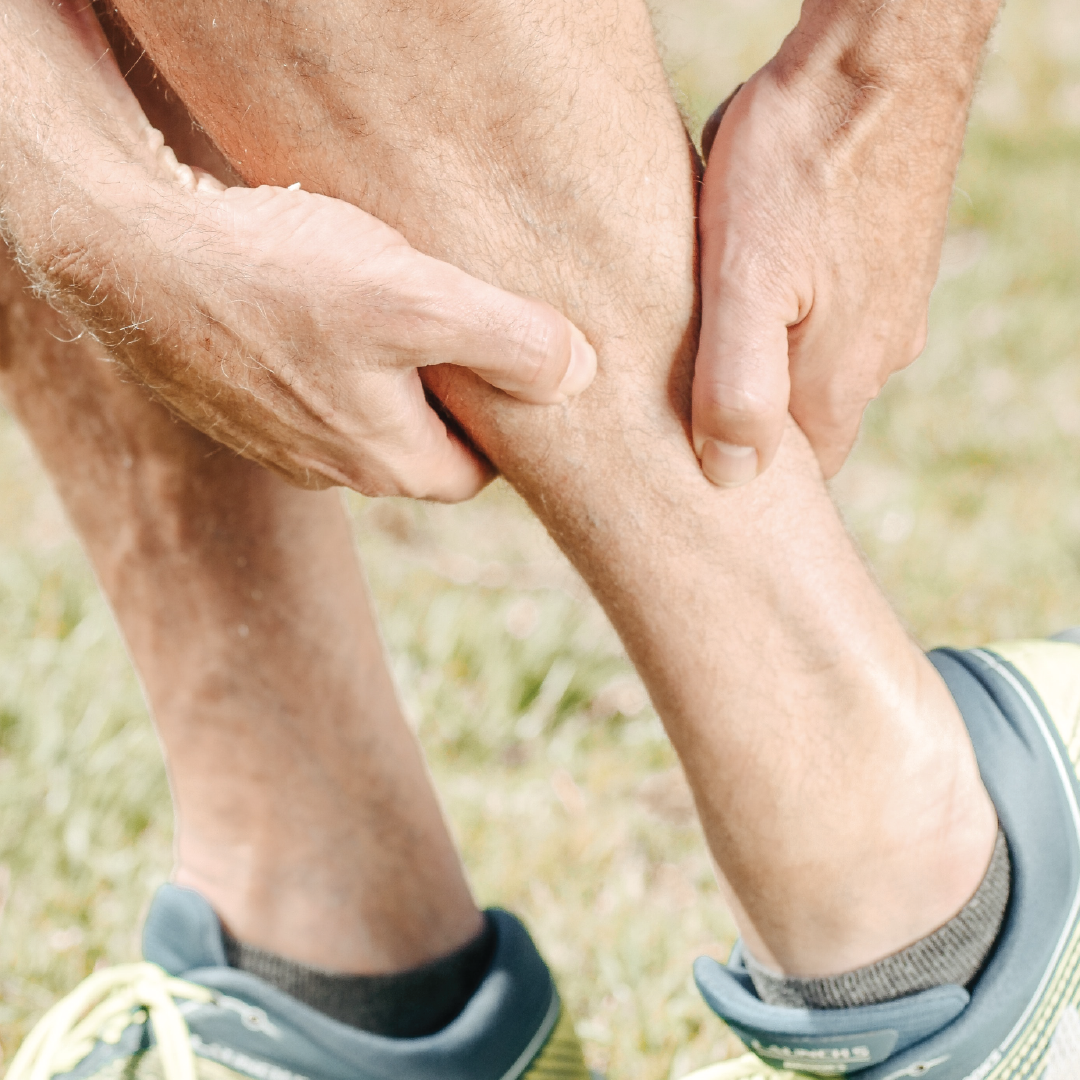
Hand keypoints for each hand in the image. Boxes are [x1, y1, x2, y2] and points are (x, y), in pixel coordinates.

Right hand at [134, 179, 597, 499]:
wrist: (137, 260)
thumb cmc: (282, 279)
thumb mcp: (418, 301)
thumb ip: (511, 341)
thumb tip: (582, 376)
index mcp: (389, 462)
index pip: (477, 474)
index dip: (502, 426)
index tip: (508, 370)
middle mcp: (334, 469)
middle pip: (421, 447)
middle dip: (448, 399)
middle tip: (458, 328)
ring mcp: (279, 441)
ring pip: (364, 418)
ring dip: (387, 374)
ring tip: (389, 308)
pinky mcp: (239, 404)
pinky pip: (309, 393)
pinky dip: (331, 358)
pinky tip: (319, 304)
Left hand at [692, 0, 997, 485]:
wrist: (881, 52)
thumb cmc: (802, 158)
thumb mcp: (746, 277)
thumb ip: (738, 385)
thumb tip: (730, 475)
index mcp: (840, 377)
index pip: (798, 474)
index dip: (743, 477)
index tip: (691, 466)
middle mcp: (879, 353)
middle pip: (804, 422)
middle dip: (747, 418)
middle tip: (683, 398)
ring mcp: (890, 306)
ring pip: (813, 364)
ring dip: (762, 359)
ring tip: (707, 328)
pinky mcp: (887, 262)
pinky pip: (829, 314)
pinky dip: (786, 312)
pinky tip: (752, 277)